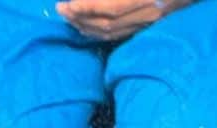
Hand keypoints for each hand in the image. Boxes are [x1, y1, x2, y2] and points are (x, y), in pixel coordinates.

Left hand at [56, 0, 190, 40]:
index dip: (87, 7)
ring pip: (116, 32)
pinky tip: (90, 28)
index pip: (112, 7)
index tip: (68, 4)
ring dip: (89, 28)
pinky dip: (103, 33)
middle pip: (110, 23)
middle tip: (60, 11)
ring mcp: (155, 19)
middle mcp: (153, 11)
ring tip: (70, 20)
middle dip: (81, 19)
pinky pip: (125, 33)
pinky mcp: (156, 22)